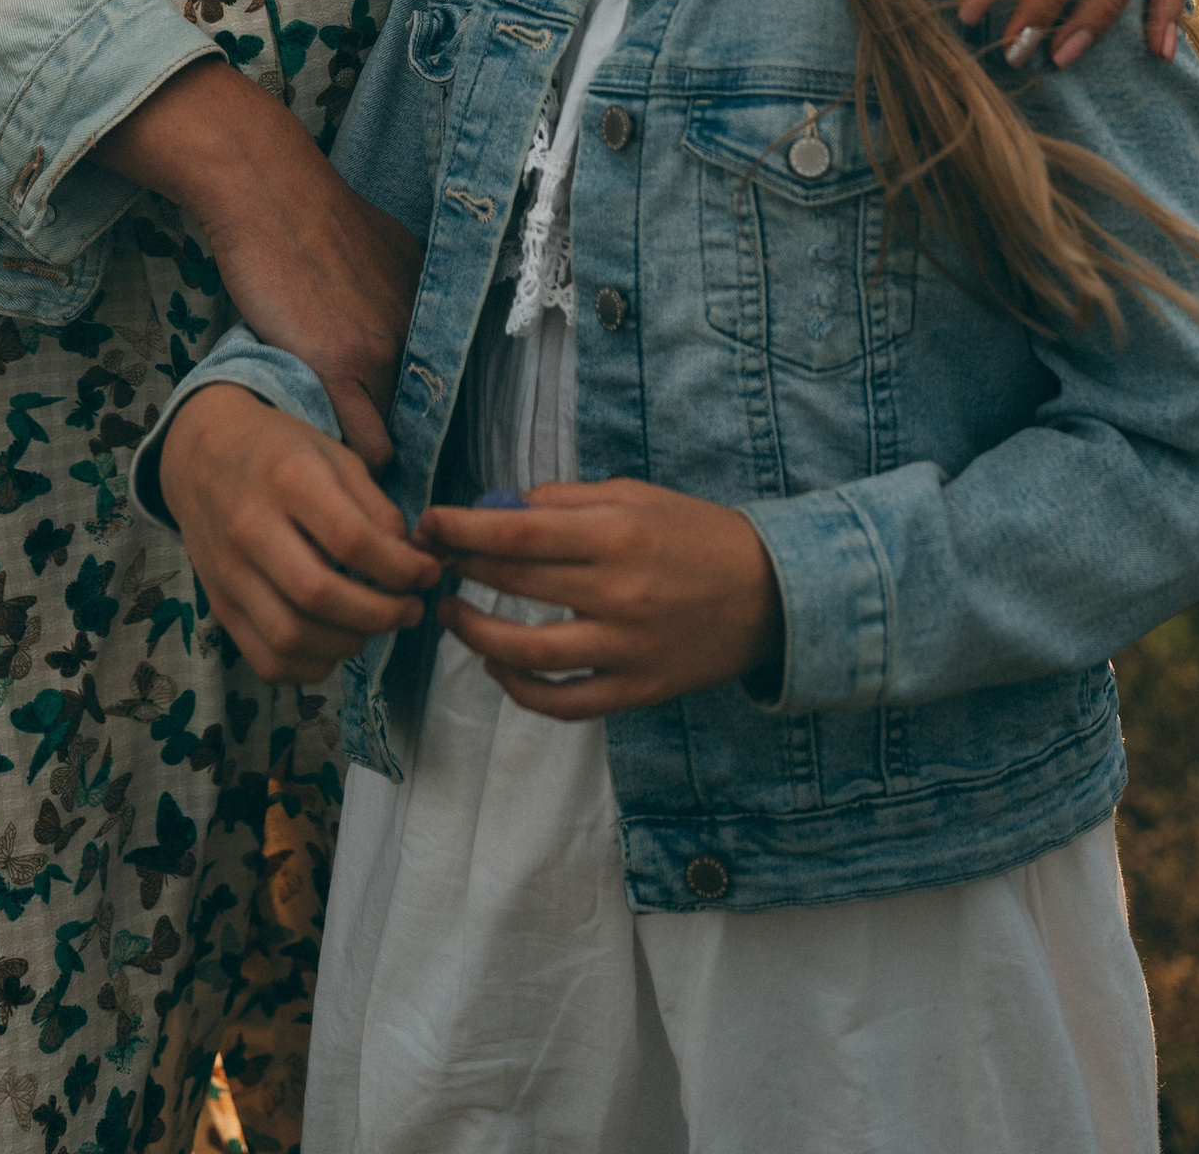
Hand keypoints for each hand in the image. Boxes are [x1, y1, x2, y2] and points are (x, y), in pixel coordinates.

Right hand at [97, 59, 421, 464]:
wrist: (269, 190)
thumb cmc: (309, 213)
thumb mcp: (382, 247)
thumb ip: (396, 290)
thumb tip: (394, 322)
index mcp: (430, 304)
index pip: (442, 381)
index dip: (418, 408)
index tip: (402, 427)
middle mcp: (417, 329)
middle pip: (423, 413)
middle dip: (401, 435)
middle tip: (375, 453)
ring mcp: (382, 350)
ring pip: (396, 433)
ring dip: (375, 452)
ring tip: (350, 460)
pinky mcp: (338, 365)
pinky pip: (366, 441)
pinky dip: (354, 457)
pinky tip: (335, 455)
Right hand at [158, 383, 439, 681]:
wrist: (201, 454)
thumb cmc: (279, 452)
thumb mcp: (333, 455)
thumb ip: (374, 507)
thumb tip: (409, 563)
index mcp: (287, 479)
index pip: (351, 540)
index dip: (400, 568)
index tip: (428, 574)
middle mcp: (251, 528)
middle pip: (319, 594)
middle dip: (380, 614)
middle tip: (409, 610)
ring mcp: (229, 572)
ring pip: (291, 636)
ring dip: (347, 644)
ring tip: (372, 626)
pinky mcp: (219, 605)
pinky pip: (266, 659)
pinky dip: (309, 667)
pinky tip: (333, 643)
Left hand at [422, 479, 779, 716]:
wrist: (770, 594)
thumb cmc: (696, 533)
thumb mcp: (635, 495)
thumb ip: (566, 500)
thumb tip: (501, 508)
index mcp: (615, 534)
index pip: (515, 533)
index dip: (461, 529)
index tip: (429, 523)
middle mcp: (617, 592)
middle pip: (514, 586)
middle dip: (460, 569)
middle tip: (432, 559)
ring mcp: (626, 649)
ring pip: (528, 654)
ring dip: (476, 634)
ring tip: (451, 614)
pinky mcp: (637, 691)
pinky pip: (565, 702)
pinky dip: (522, 691)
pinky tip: (497, 668)